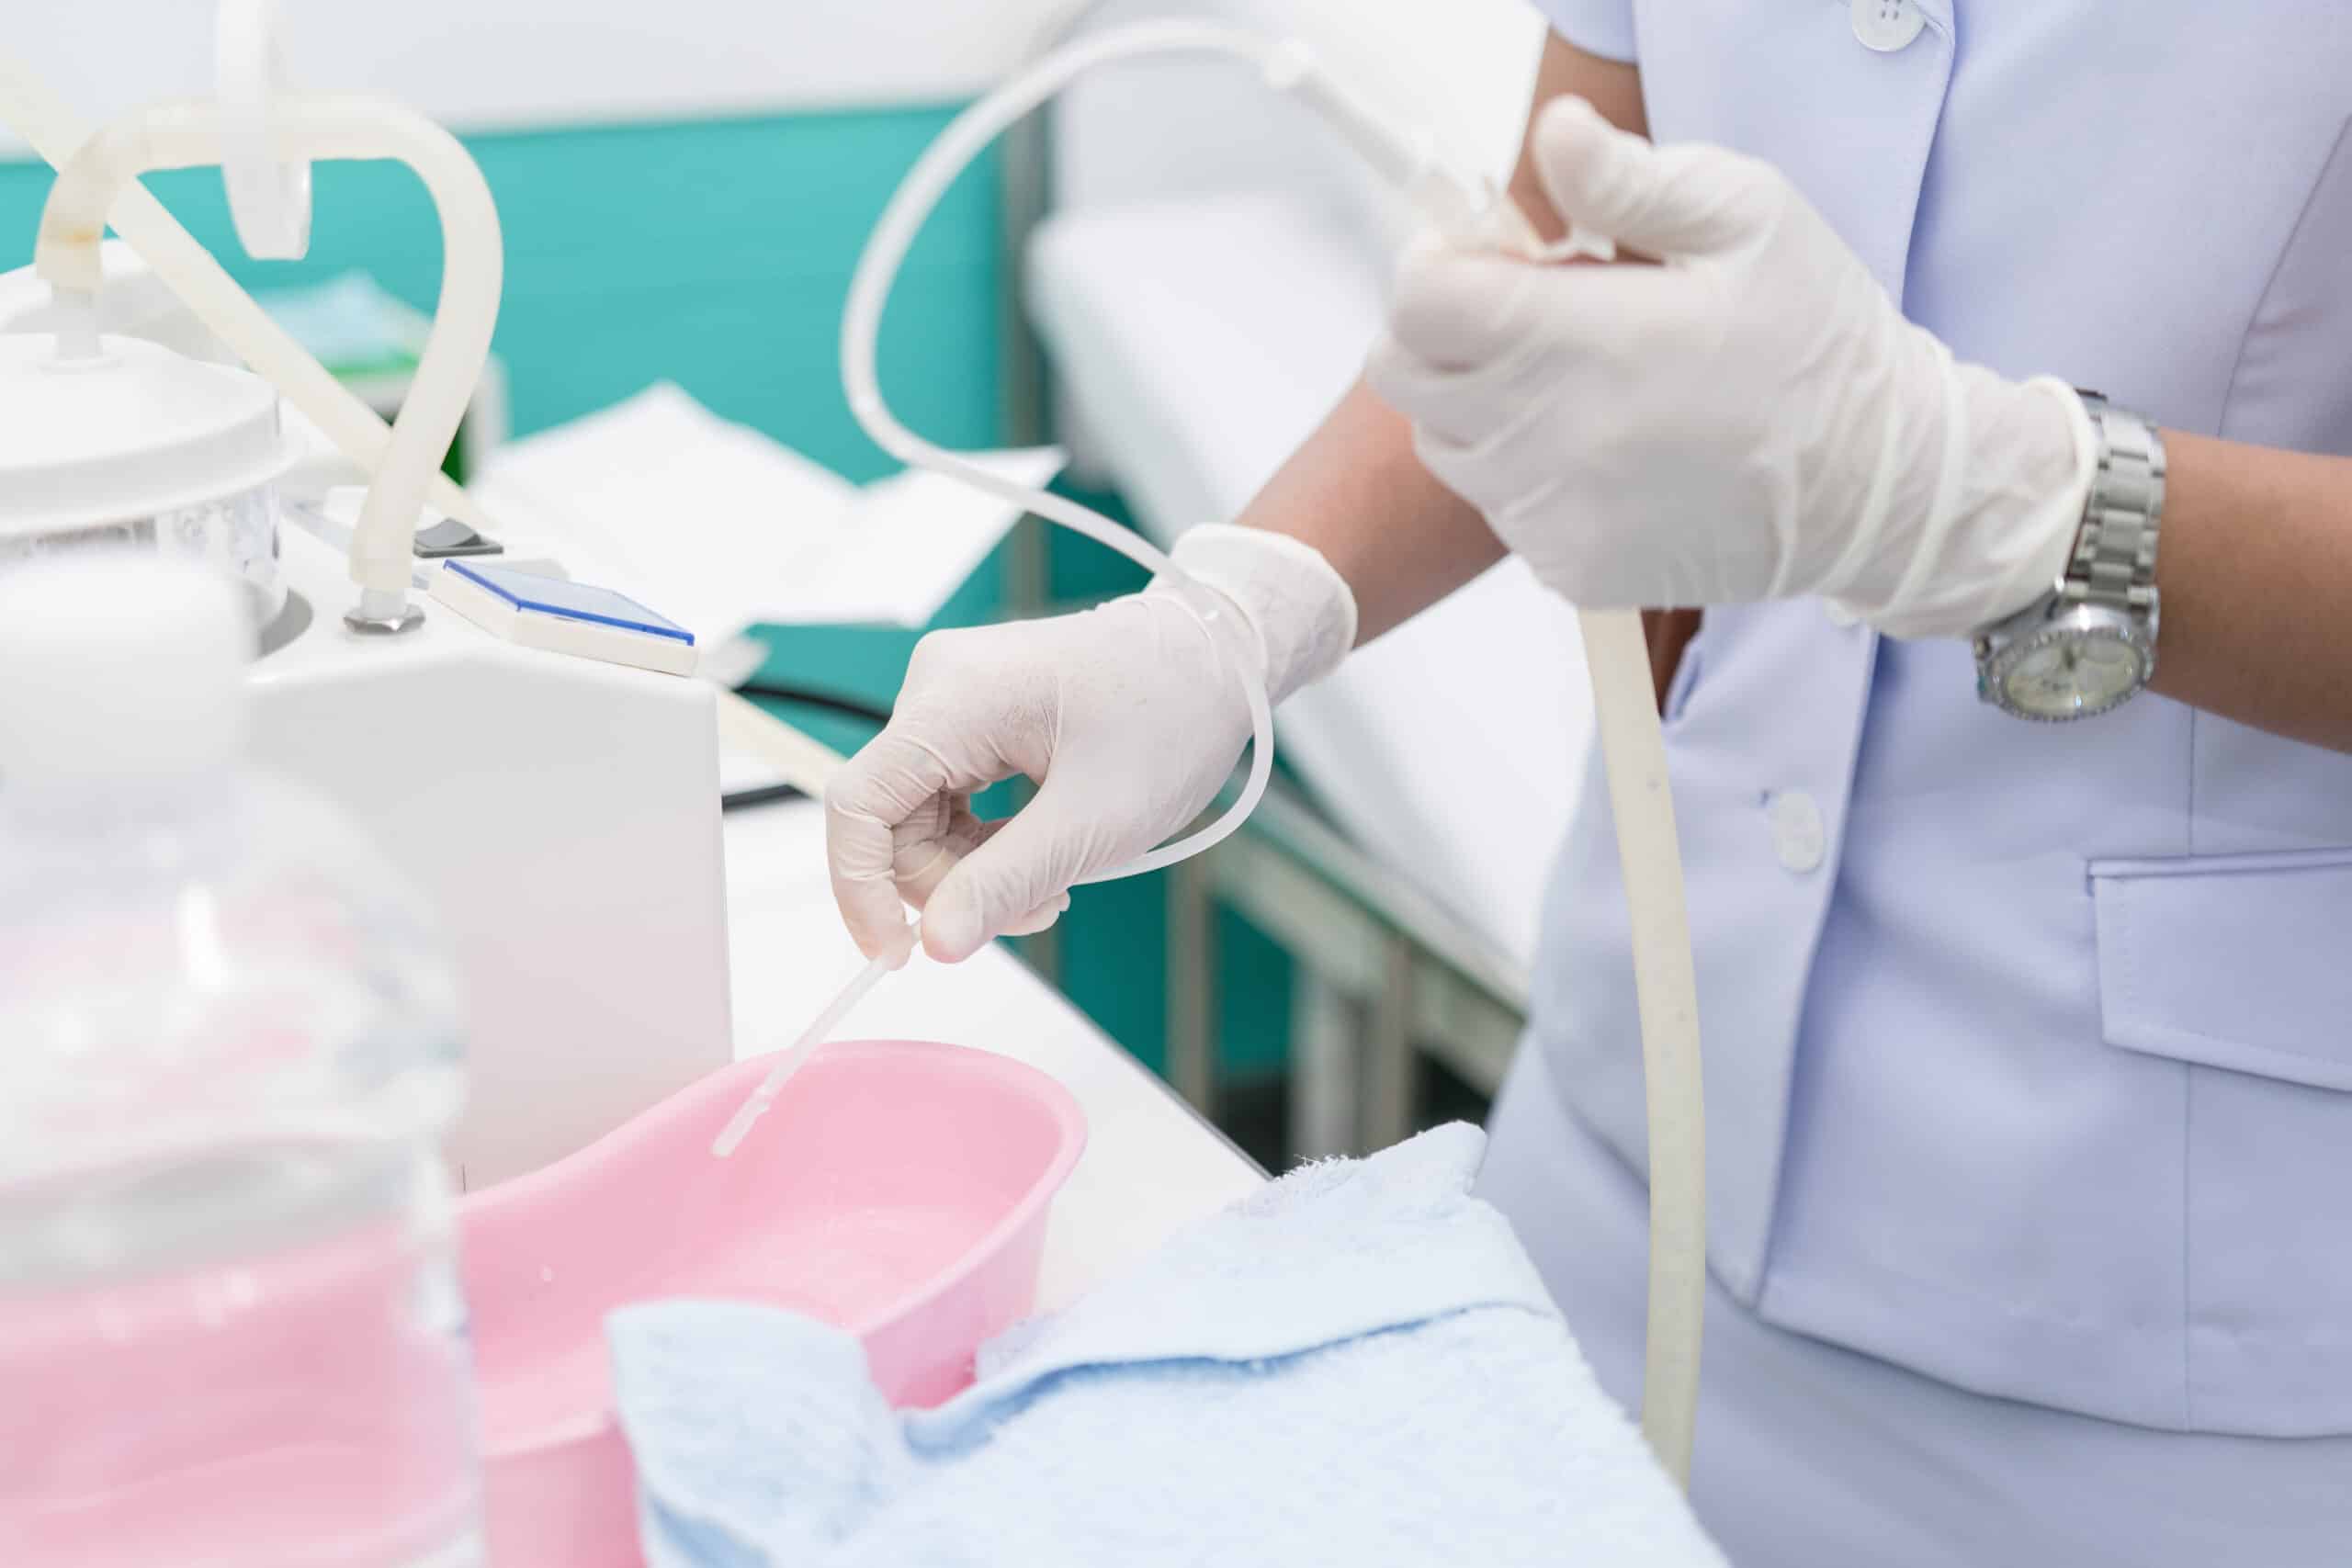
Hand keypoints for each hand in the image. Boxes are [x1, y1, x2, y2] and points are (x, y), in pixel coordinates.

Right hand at [825, 526, 1354, 962]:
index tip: (896, 956)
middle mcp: (936, 688)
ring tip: (1053, 885)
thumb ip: (1003, 883)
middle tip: (1035, 910)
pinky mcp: (972, 715)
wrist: (1217, 662)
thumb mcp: (1091, 823)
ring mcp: (952, 698)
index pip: (858, 805)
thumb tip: (934, 944)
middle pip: (893, 820)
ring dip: (974, 869)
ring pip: (920, 818)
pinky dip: (986, 842)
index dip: (861, 890)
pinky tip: (1042, 853)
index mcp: (952, 700)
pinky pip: (949, 798)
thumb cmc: (1169, 722)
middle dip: (951, 884)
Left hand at [1365, 96, 2093, 639]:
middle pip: (1406, 376)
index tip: (1490, 255)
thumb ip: (1630, 180)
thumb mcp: (1747, 219)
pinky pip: (1500, 507)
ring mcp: (1551, 514)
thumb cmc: (1815, 339)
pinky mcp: (1567, 568)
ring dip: (1482, 405)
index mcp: (1579, 342)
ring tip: (1578, 382)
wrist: (1877, 487)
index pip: (1418, 305)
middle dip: (1444, 331)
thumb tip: (1554, 134)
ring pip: (1445, 445)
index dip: (1436, 265)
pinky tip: (1607, 448)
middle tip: (1524, 312)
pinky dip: (1527, 473)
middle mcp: (1547, 439)